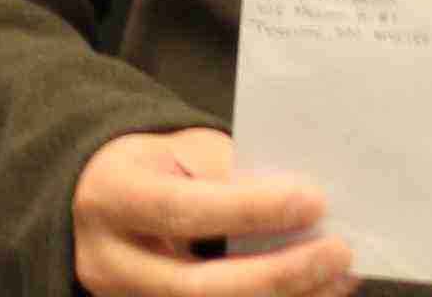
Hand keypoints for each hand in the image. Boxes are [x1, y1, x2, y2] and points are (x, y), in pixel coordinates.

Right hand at [75, 128, 347, 296]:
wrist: (95, 200)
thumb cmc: (152, 167)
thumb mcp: (179, 149)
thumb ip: (228, 172)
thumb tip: (300, 204)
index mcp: (115, 197)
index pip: (184, 211)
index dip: (250, 211)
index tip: (313, 203)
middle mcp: (111, 262)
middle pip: (196, 287)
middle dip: (276, 275)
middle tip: (337, 252)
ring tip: (335, 281)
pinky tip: (309, 296)